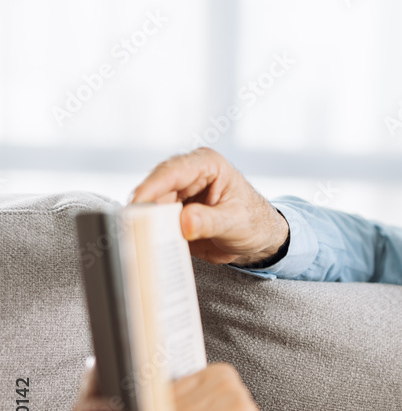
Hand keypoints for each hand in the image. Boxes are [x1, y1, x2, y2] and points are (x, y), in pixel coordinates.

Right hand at [130, 148, 288, 265]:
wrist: (259, 239)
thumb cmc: (255, 222)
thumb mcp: (236, 222)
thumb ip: (211, 222)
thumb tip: (185, 222)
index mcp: (208, 165)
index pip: (173, 171)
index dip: (152, 187)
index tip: (137, 203)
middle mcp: (189, 175)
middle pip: (155, 189)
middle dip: (143, 209)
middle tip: (132, 229)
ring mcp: (178, 195)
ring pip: (150, 207)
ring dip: (143, 224)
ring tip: (138, 240)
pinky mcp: (173, 213)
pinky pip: (155, 222)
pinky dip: (149, 234)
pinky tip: (145, 245)